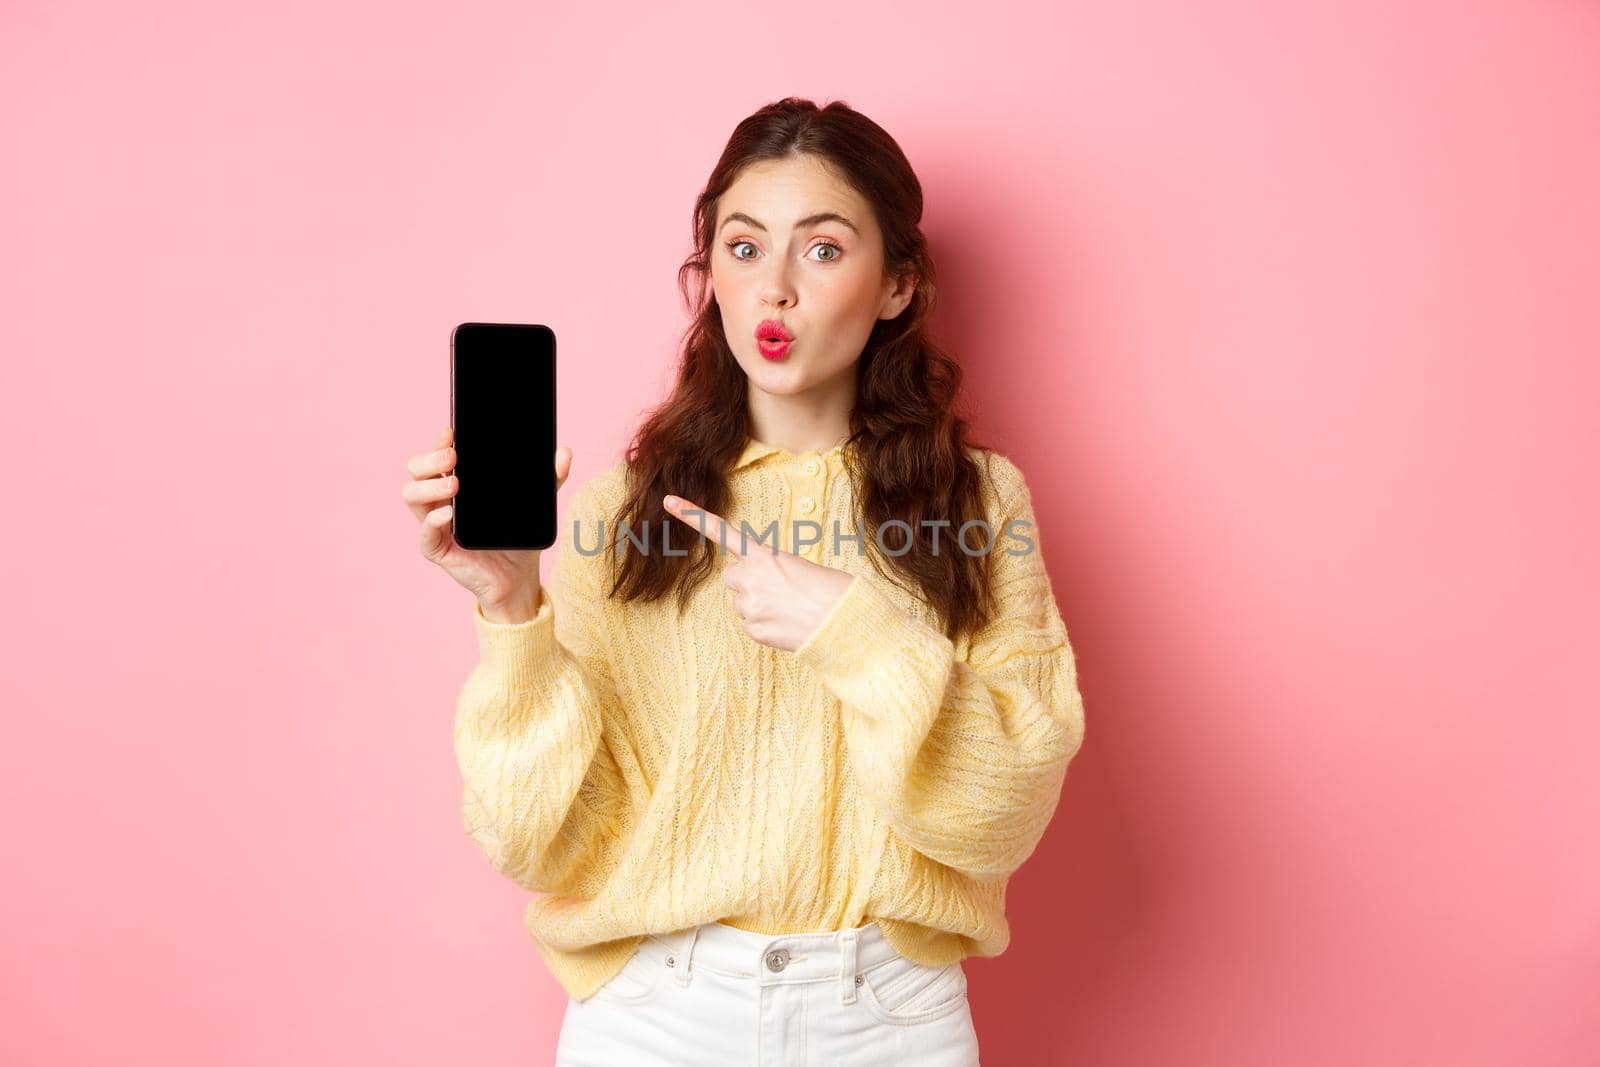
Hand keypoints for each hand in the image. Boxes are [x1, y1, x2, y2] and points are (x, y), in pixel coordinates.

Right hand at [402, 425, 573, 618]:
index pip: (437, 457)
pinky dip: (433, 521)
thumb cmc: (518, 537)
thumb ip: (550, 479)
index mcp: (456, 484)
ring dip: (428, 487)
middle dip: (429, 459)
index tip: (451, 432)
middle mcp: (440, 500)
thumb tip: (565, 453)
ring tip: (455, 484)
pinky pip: (425, 535)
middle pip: (416, 471)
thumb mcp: (535, 504)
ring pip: (411, 496)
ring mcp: (435, 524)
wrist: (519, 577)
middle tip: (452, 457)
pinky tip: (449, 513)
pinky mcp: (438, 550)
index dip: (439, 443)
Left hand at [662, 493, 855, 652]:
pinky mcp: (751, 629)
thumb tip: (764, 591)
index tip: (668, 501)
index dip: (693, 515)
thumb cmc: (832, 592)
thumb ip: (773, 571)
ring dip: (758, 604)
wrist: (842, 625)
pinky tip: (787, 625)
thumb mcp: (802, 568)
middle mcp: (748, 578)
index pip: (721, 531)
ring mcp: (747, 605)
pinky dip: (765, 625)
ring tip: (789, 609)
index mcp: (764, 555)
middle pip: (733, 576)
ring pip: (742, 602)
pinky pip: (750, 624)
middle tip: (779, 589)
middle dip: (748, 581)